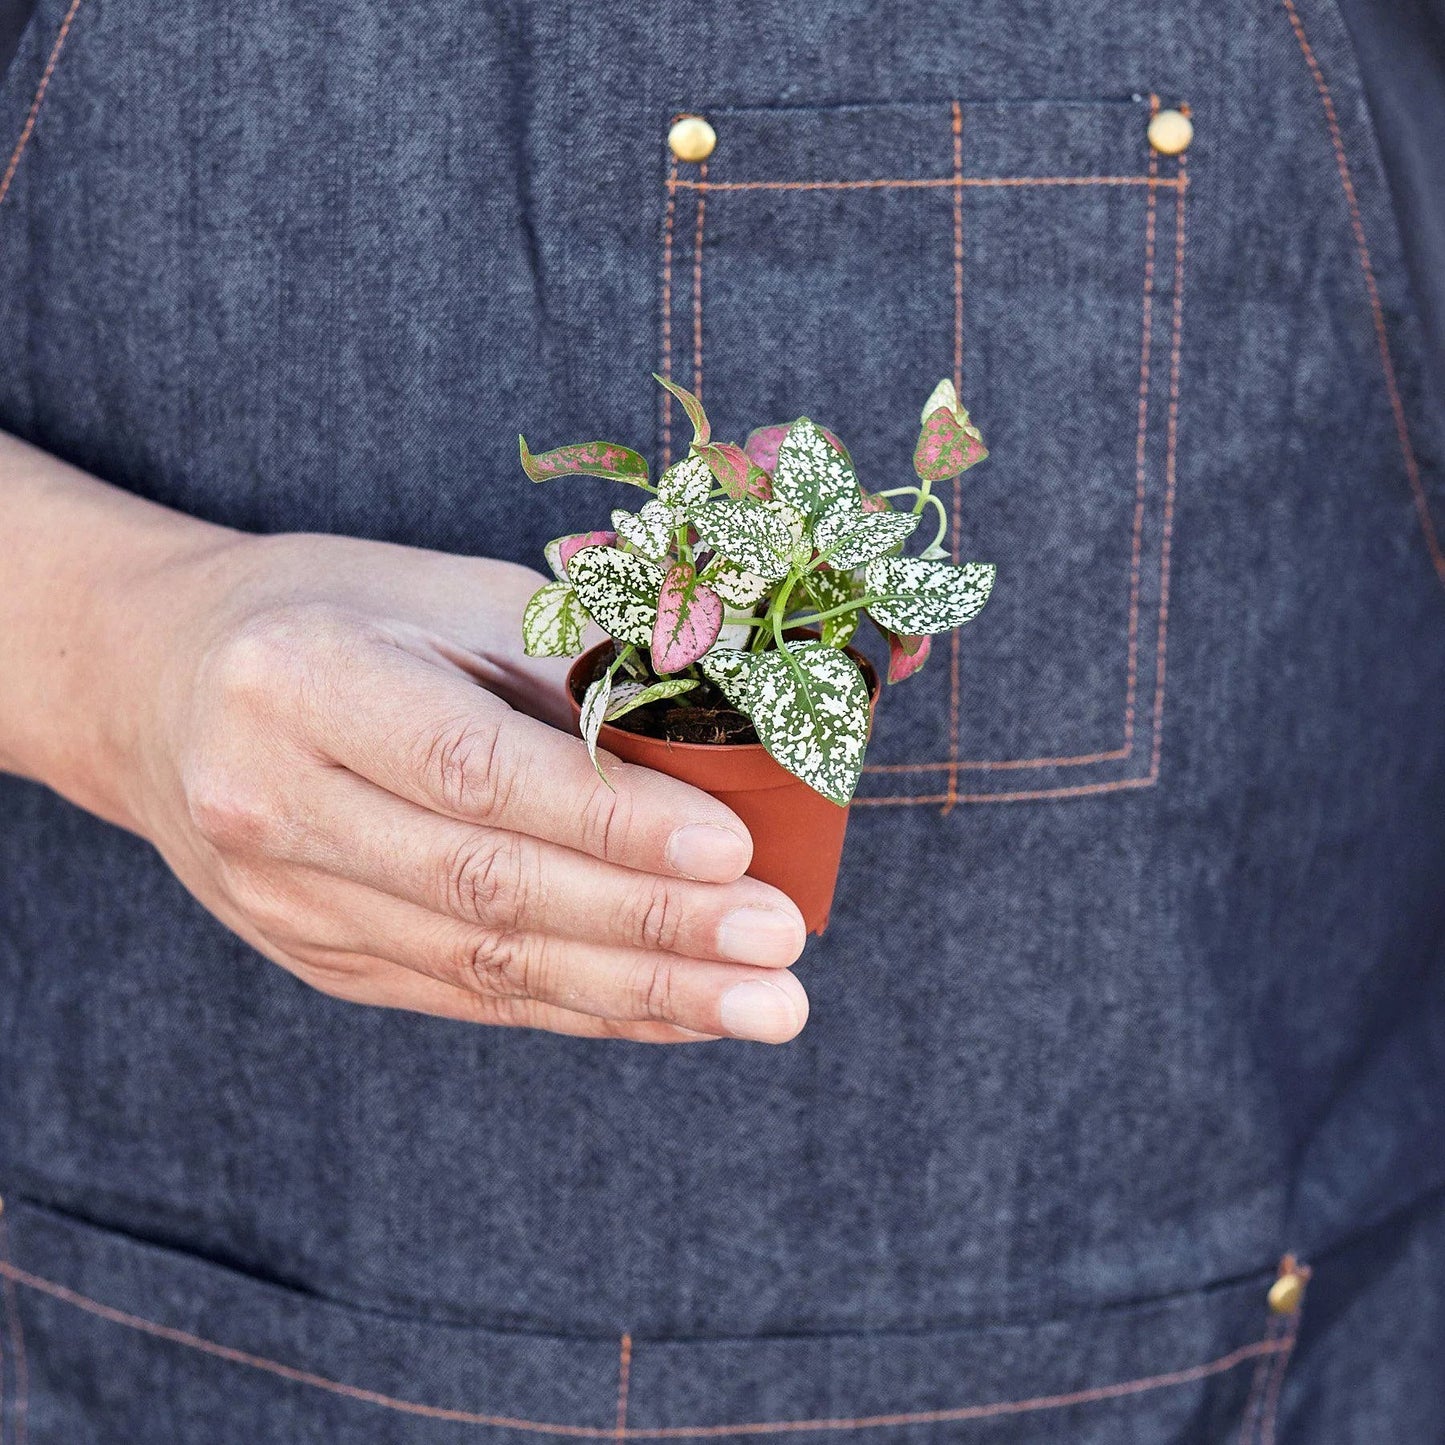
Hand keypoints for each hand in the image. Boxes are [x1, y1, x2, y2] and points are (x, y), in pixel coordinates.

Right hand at [15, 497, 810, 1042]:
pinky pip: (464, 996)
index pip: (475, 770)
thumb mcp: (442, 595)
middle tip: (780, 953)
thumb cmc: (331, 613)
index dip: (608, 821)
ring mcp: (284, 900)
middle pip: (486, 887)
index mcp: (302, 680)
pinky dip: (582, 1007)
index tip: (733, 852)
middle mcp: (273, 803)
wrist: (157, 683)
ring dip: (637, 992)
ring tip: (761, 1006)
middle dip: (650, 929)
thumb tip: (728, 743)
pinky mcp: (314, 956)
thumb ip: (569, 668)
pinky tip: (675, 1012)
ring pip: (482, 965)